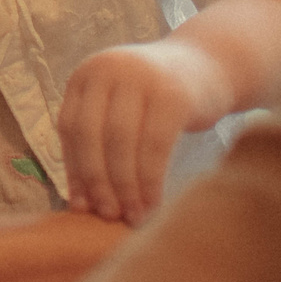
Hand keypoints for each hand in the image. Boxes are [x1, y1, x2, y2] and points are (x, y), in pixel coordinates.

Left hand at [55, 38, 229, 223]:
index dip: (74, 169)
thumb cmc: (158, 100)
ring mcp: (141, 78)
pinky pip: (155, 145)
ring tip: (133, 216)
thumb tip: (78, 205)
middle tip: (108, 215)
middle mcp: (109, 68)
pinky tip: (153, 203)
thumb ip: (97, 145)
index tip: (82, 206)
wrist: (211, 66)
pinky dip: (150, 180)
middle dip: (98, 181)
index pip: (70, 127)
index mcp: (87, 74)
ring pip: (121, 142)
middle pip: (91, 134)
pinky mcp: (173, 94)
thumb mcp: (120, 110)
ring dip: (125, 186)